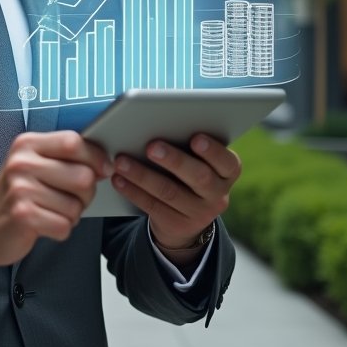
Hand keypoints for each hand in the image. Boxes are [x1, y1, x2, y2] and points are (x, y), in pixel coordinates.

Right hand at [0, 131, 112, 267]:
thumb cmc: (16, 194)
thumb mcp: (32, 164)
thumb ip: (64, 157)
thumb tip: (105, 163)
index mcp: (27, 144)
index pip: (73, 142)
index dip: (95, 157)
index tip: (104, 168)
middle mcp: (22, 162)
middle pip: (82, 175)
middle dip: (86, 193)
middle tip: (71, 198)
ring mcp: (21, 188)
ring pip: (76, 205)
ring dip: (71, 215)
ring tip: (52, 211)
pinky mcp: (23, 215)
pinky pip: (64, 225)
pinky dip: (61, 230)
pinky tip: (45, 224)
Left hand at [110, 134, 241, 251]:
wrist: (185, 216)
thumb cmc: (188, 172)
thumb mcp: (198, 160)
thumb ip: (188, 145)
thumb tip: (160, 121)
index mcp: (227, 172)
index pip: (228, 162)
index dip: (213, 151)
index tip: (196, 138)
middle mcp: (218, 194)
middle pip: (199, 177)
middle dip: (174, 160)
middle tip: (151, 146)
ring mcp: (199, 213)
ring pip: (169, 192)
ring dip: (142, 175)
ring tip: (121, 161)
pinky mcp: (177, 224)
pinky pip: (153, 206)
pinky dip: (133, 191)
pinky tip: (118, 179)